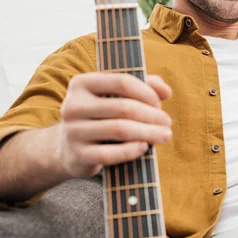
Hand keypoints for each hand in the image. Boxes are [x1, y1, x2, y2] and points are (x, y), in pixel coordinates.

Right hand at [56, 73, 172, 178]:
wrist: (69, 148)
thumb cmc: (102, 116)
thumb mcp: (118, 96)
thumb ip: (145, 86)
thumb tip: (166, 91)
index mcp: (82, 83)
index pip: (122, 81)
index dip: (146, 92)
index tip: (159, 103)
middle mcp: (73, 105)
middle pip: (124, 108)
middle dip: (152, 115)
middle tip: (168, 123)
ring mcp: (72, 131)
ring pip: (120, 129)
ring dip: (149, 132)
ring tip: (165, 135)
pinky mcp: (77, 155)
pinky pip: (110, 153)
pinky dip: (131, 150)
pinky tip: (144, 147)